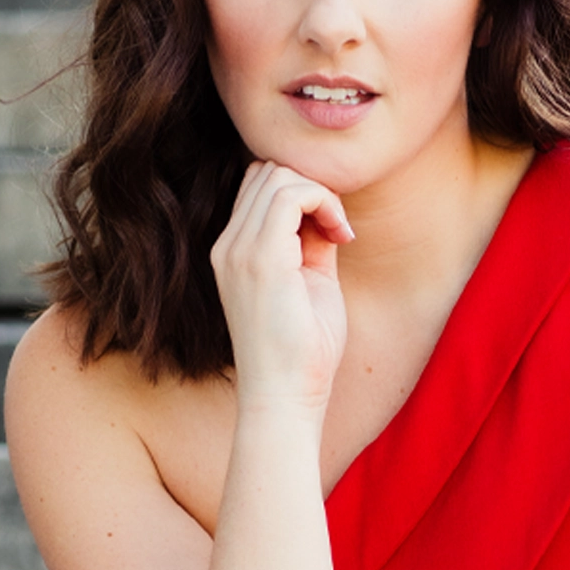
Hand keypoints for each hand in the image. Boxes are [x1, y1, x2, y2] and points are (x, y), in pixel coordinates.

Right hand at [209, 160, 355, 424]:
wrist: (286, 397)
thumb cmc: (303, 352)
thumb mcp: (311, 282)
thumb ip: (313, 243)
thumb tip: (328, 212)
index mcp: (234, 252)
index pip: (259, 187)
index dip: (302, 193)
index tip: (333, 230)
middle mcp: (228, 246)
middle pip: (267, 172)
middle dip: (311, 188)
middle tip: (338, 230)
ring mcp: (238, 250)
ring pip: (278, 175)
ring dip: (321, 194)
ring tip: (340, 234)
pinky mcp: (260, 259)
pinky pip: (291, 194)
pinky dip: (325, 202)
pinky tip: (341, 236)